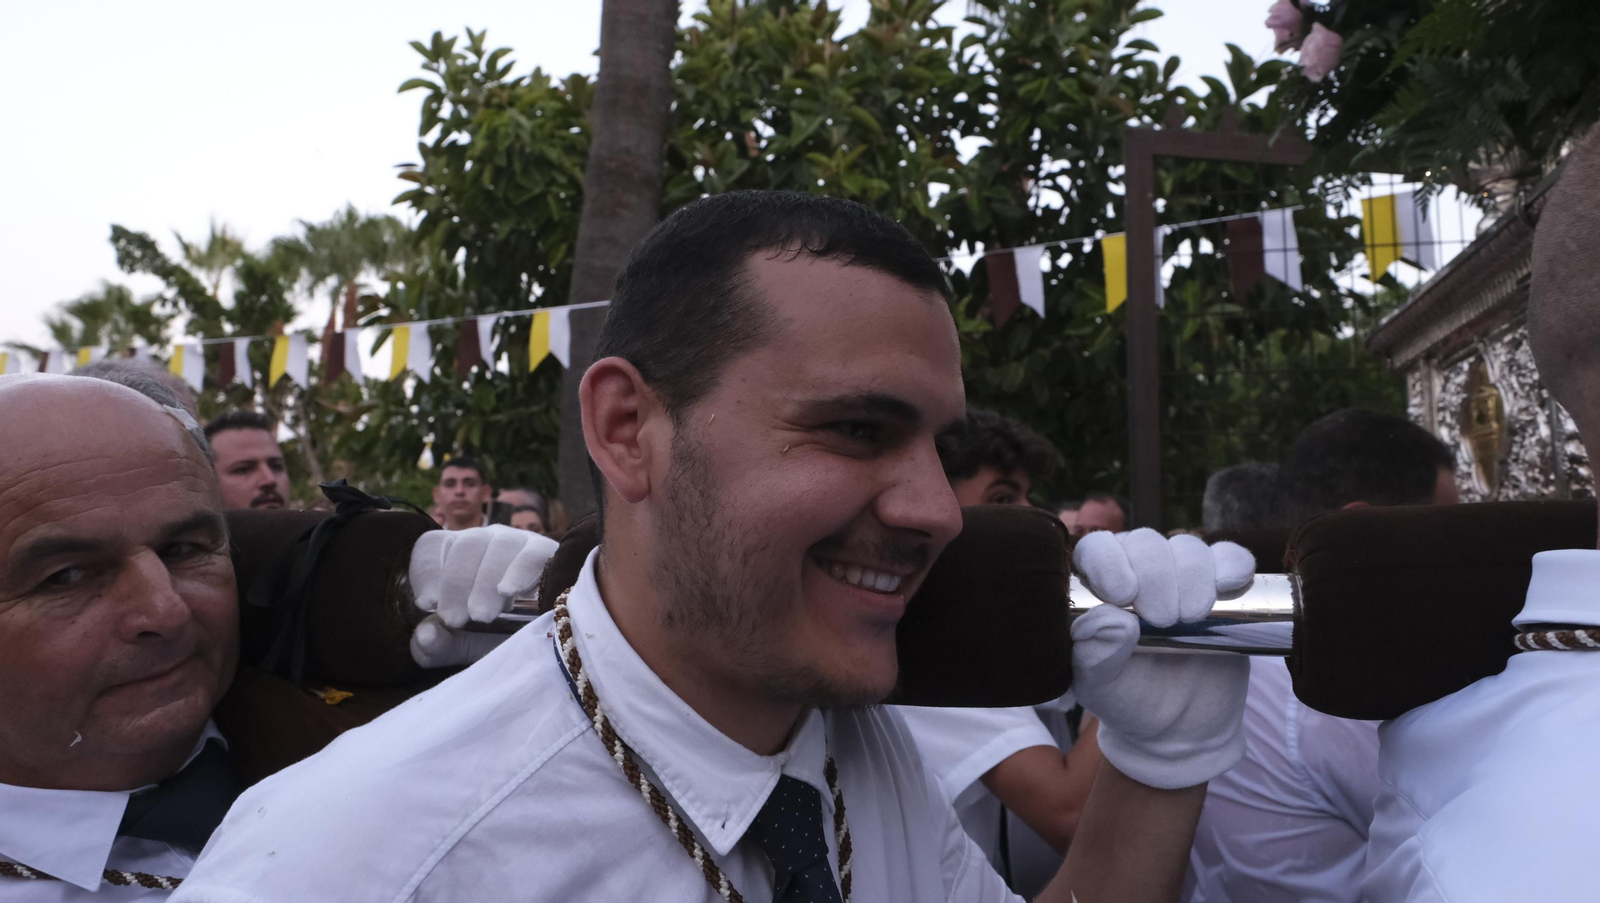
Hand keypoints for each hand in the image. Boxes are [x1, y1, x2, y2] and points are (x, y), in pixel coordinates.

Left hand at [407, 525, 557, 667]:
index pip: (433, 545)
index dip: (427, 571)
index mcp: (457, 557)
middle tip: (456, 619)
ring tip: (482, 615)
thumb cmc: (499, 637)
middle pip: (465, 545)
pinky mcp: (547, 552)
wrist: (548, 641)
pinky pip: (531, 552)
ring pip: (497, 544)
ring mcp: (517, 543)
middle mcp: (485, 543)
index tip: (427, 604)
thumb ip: (438, 647)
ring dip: (485, 581)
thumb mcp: (464, 647)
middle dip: (456, 583)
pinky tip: (509, 591)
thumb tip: (424, 634)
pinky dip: (518, 570)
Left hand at [1069, 529, 1253, 788]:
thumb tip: (1112, 618)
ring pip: (1188, 547)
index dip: (1109, 561)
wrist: (1181, 727)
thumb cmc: (1128, 699)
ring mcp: (1182, 577)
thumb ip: (1094, 654)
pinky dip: (1232, 566)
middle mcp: (1138, 572)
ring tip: (1189, 618)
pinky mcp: (1223, 588)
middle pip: (1146, 542)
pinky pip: (1231, 558)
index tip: (1123, 596)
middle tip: (1162, 619)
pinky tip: (1228, 588)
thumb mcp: (1099, 687)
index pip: (1097, 547)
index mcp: (1098, 587)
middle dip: (1156, 576)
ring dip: (1192, 577)